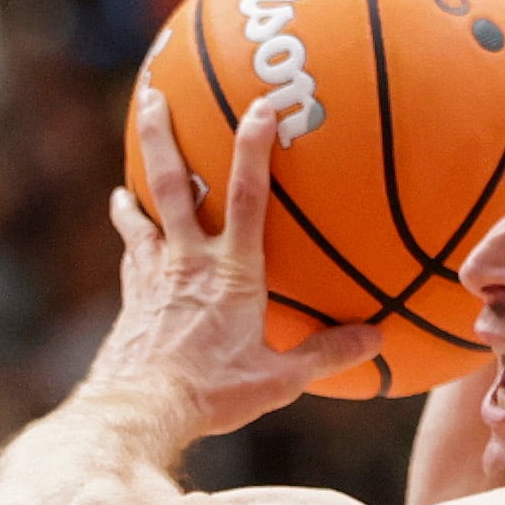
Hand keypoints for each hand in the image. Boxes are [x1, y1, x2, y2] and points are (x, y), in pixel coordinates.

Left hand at [93, 97, 381, 435]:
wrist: (138, 409)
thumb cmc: (212, 394)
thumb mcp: (280, 379)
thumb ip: (327, 352)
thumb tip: (377, 337)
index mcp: (231, 272)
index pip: (247, 197)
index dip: (254, 148)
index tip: (261, 106)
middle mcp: (187, 261)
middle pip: (172, 183)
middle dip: (161, 135)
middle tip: (151, 95)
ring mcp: (152, 277)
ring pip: (142, 214)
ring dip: (136, 187)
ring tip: (127, 178)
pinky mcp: (131, 299)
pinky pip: (132, 256)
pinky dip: (131, 239)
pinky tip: (130, 237)